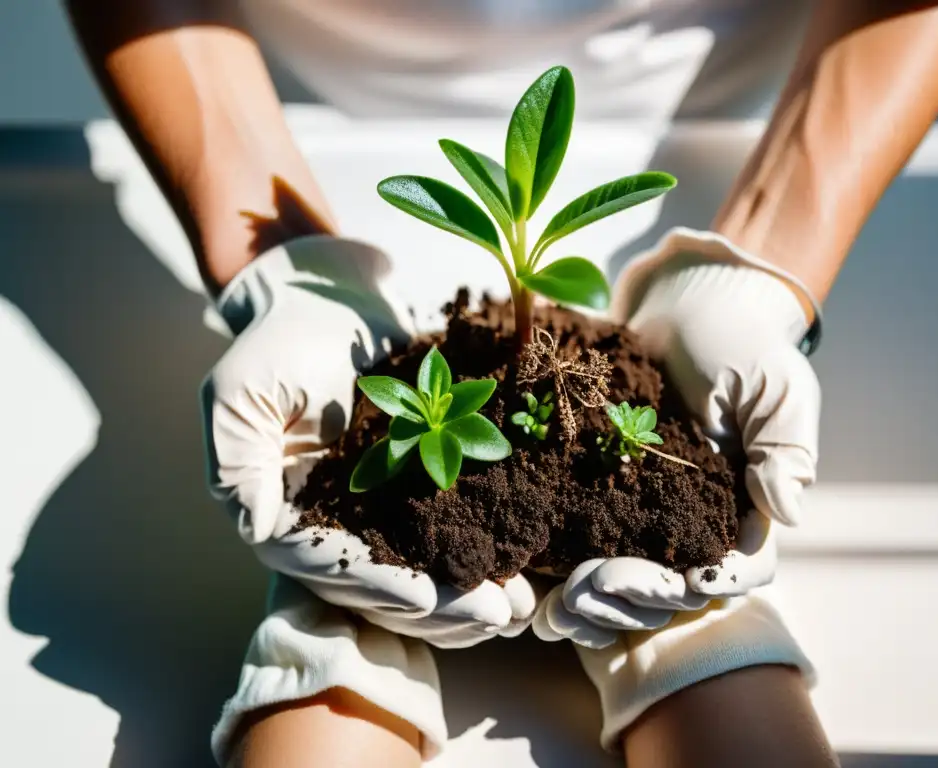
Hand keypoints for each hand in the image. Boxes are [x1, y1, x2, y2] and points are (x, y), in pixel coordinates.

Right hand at [201, 235, 537, 647]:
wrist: (331, 296)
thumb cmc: (279, 339)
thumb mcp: (239, 392)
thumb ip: (236, 461)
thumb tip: (255, 527)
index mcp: (287, 515)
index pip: (330, 565)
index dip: (378, 585)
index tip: (426, 599)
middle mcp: (333, 522)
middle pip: (385, 582)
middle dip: (441, 605)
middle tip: (495, 616)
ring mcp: (378, 506)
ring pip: (423, 566)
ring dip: (471, 591)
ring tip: (519, 606)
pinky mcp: (418, 483)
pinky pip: (450, 526)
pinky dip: (482, 547)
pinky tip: (522, 566)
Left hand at [533, 227, 818, 646]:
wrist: (686, 300)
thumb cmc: (743, 341)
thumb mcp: (778, 389)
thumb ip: (784, 451)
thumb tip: (787, 512)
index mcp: (744, 505)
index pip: (742, 566)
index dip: (720, 581)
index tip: (693, 580)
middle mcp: (695, 518)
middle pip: (673, 586)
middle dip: (638, 596)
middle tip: (600, 587)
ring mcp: (645, 507)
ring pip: (624, 576)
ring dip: (595, 597)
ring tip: (561, 601)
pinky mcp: (599, 488)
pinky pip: (582, 538)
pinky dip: (561, 565)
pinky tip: (536, 583)